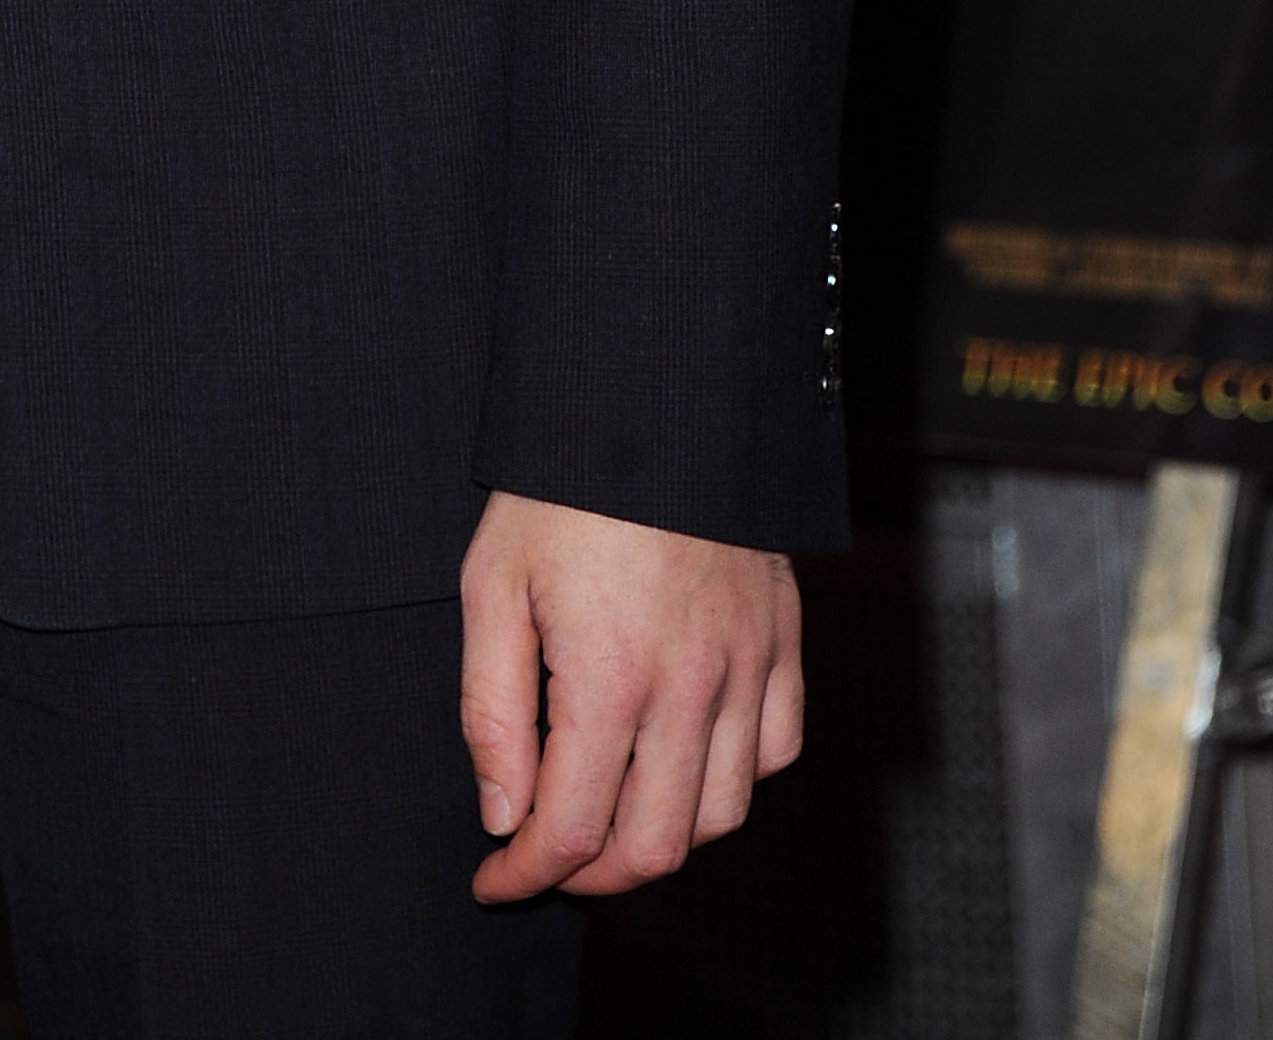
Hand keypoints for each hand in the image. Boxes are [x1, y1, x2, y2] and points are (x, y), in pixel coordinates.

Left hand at [459, 490, 802, 900]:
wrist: (653, 393)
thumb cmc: (559, 485)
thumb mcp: (492, 583)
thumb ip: (490, 710)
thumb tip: (503, 814)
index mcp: (609, 677)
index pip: (570, 829)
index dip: (526, 875)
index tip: (494, 879)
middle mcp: (691, 686)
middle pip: (653, 846)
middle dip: (589, 875)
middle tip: (546, 859)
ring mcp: (747, 665)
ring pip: (721, 813)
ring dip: (661, 837)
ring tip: (610, 816)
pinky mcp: (782, 638)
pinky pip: (776, 751)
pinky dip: (733, 780)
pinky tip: (685, 760)